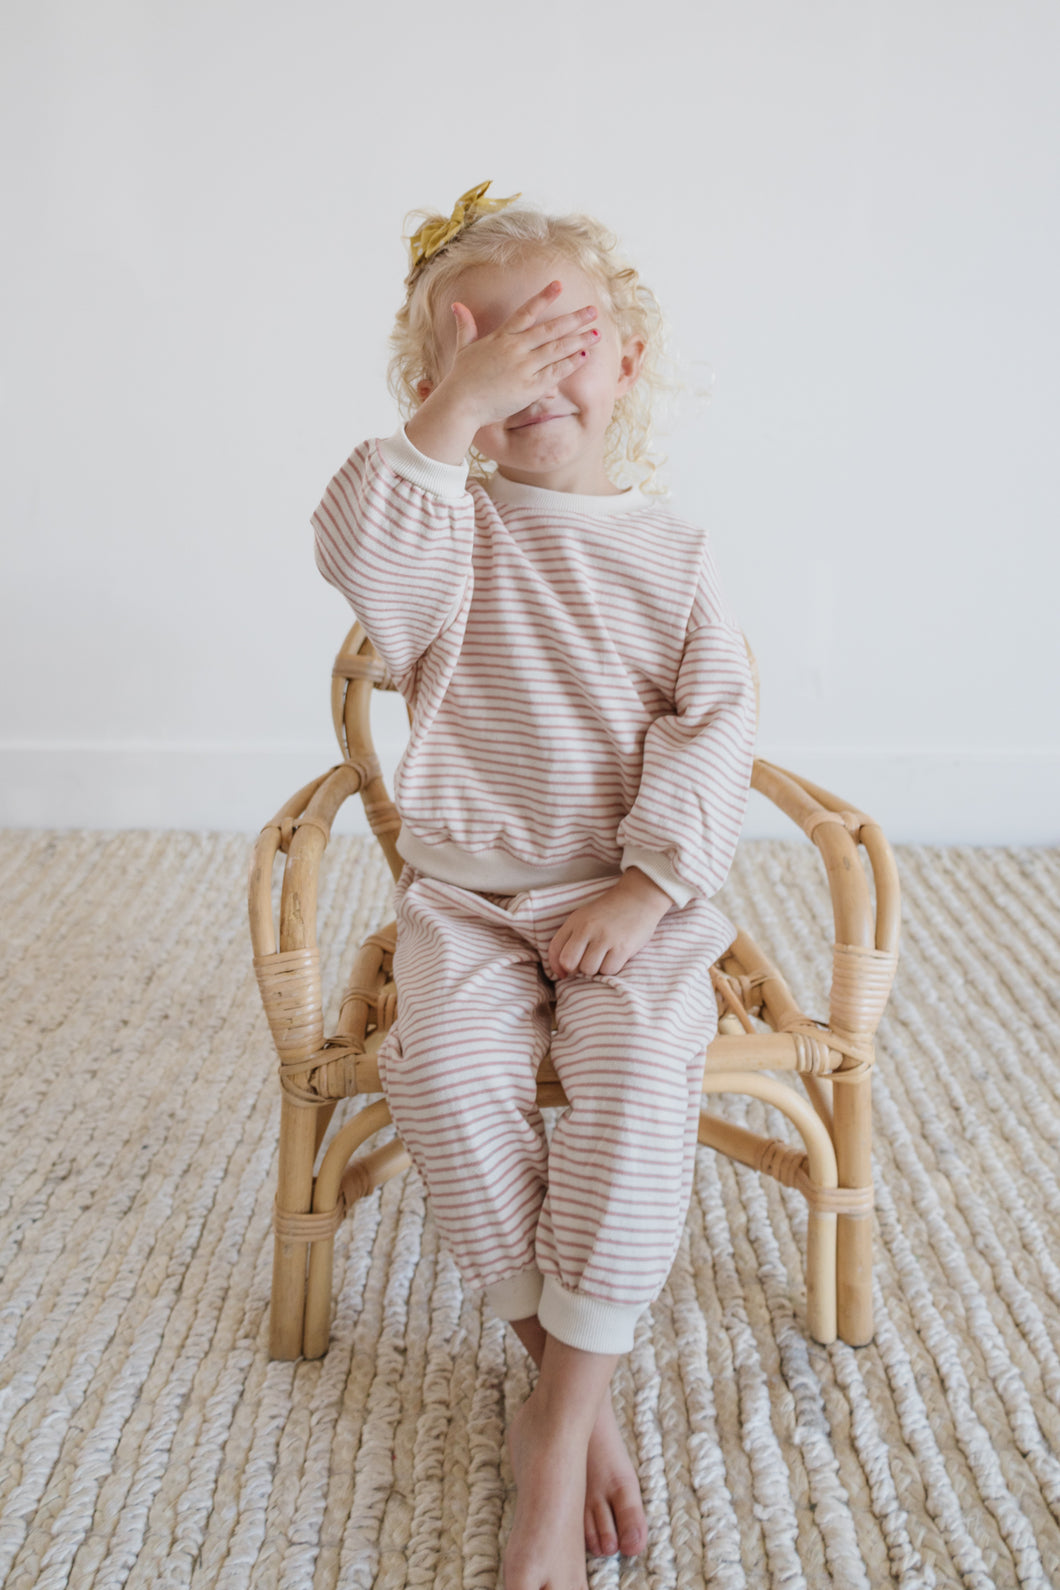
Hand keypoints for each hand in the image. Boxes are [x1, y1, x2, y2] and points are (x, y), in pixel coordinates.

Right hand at [444, 280, 599, 427]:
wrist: (459, 404)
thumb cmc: (460, 379)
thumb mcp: (462, 348)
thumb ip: (465, 326)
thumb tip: (457, 305)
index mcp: (501, 337)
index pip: (526, 312)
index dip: (544, 297)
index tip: (558, 285)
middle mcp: (514, 348)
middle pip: (550, 329)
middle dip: (573, 319)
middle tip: (593, 310)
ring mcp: (523, 367)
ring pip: (556, 349)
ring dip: (578, 340)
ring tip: (596, 333)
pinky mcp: (529, 387)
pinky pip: (554, 373)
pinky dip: (570, 364)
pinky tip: (584, 356)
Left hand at [547, 869, 672, 979]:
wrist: (638, 898)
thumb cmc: (610, 911)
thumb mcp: (584, 917)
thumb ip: (571, 938)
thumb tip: (562, 971)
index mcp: (575, 921)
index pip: (555, 949)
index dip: (556, 965)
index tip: (564, 972)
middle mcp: (587, 928)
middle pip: (569, 963)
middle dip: (575, 969)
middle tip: (586, 963)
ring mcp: (605, 938)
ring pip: (589, 970)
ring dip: (595, 969)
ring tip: (603, 958)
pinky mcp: (623, 947)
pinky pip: (608, 970)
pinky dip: (611, 968)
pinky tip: (615, 957)